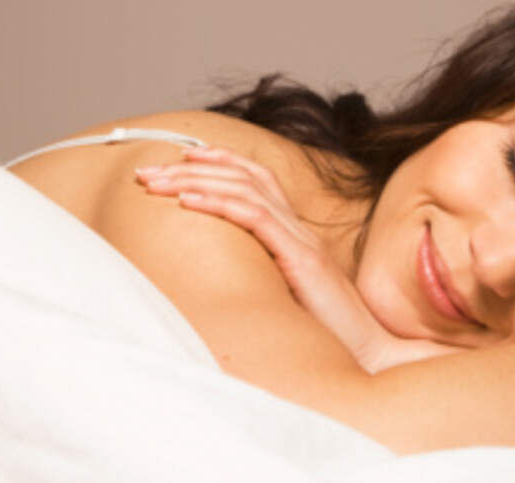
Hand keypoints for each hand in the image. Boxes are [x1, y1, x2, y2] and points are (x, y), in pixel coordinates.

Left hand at [135, 146, 462, 371]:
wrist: (369, 356)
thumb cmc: (327, 335)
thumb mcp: (288, 297)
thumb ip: (264, 277)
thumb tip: (219, 279)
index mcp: (296, 234)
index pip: (258, 179)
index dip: (219, 161)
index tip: (179, 158)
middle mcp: (299, 229)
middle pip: (244, 176)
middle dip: (190, 168)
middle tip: (146, 170)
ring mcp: (302, 242)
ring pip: (245, 189)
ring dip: (195, 181)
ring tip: (157, 182)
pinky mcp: (302, 261)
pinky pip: (256, 219)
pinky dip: (219, 204)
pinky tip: (187, 202)